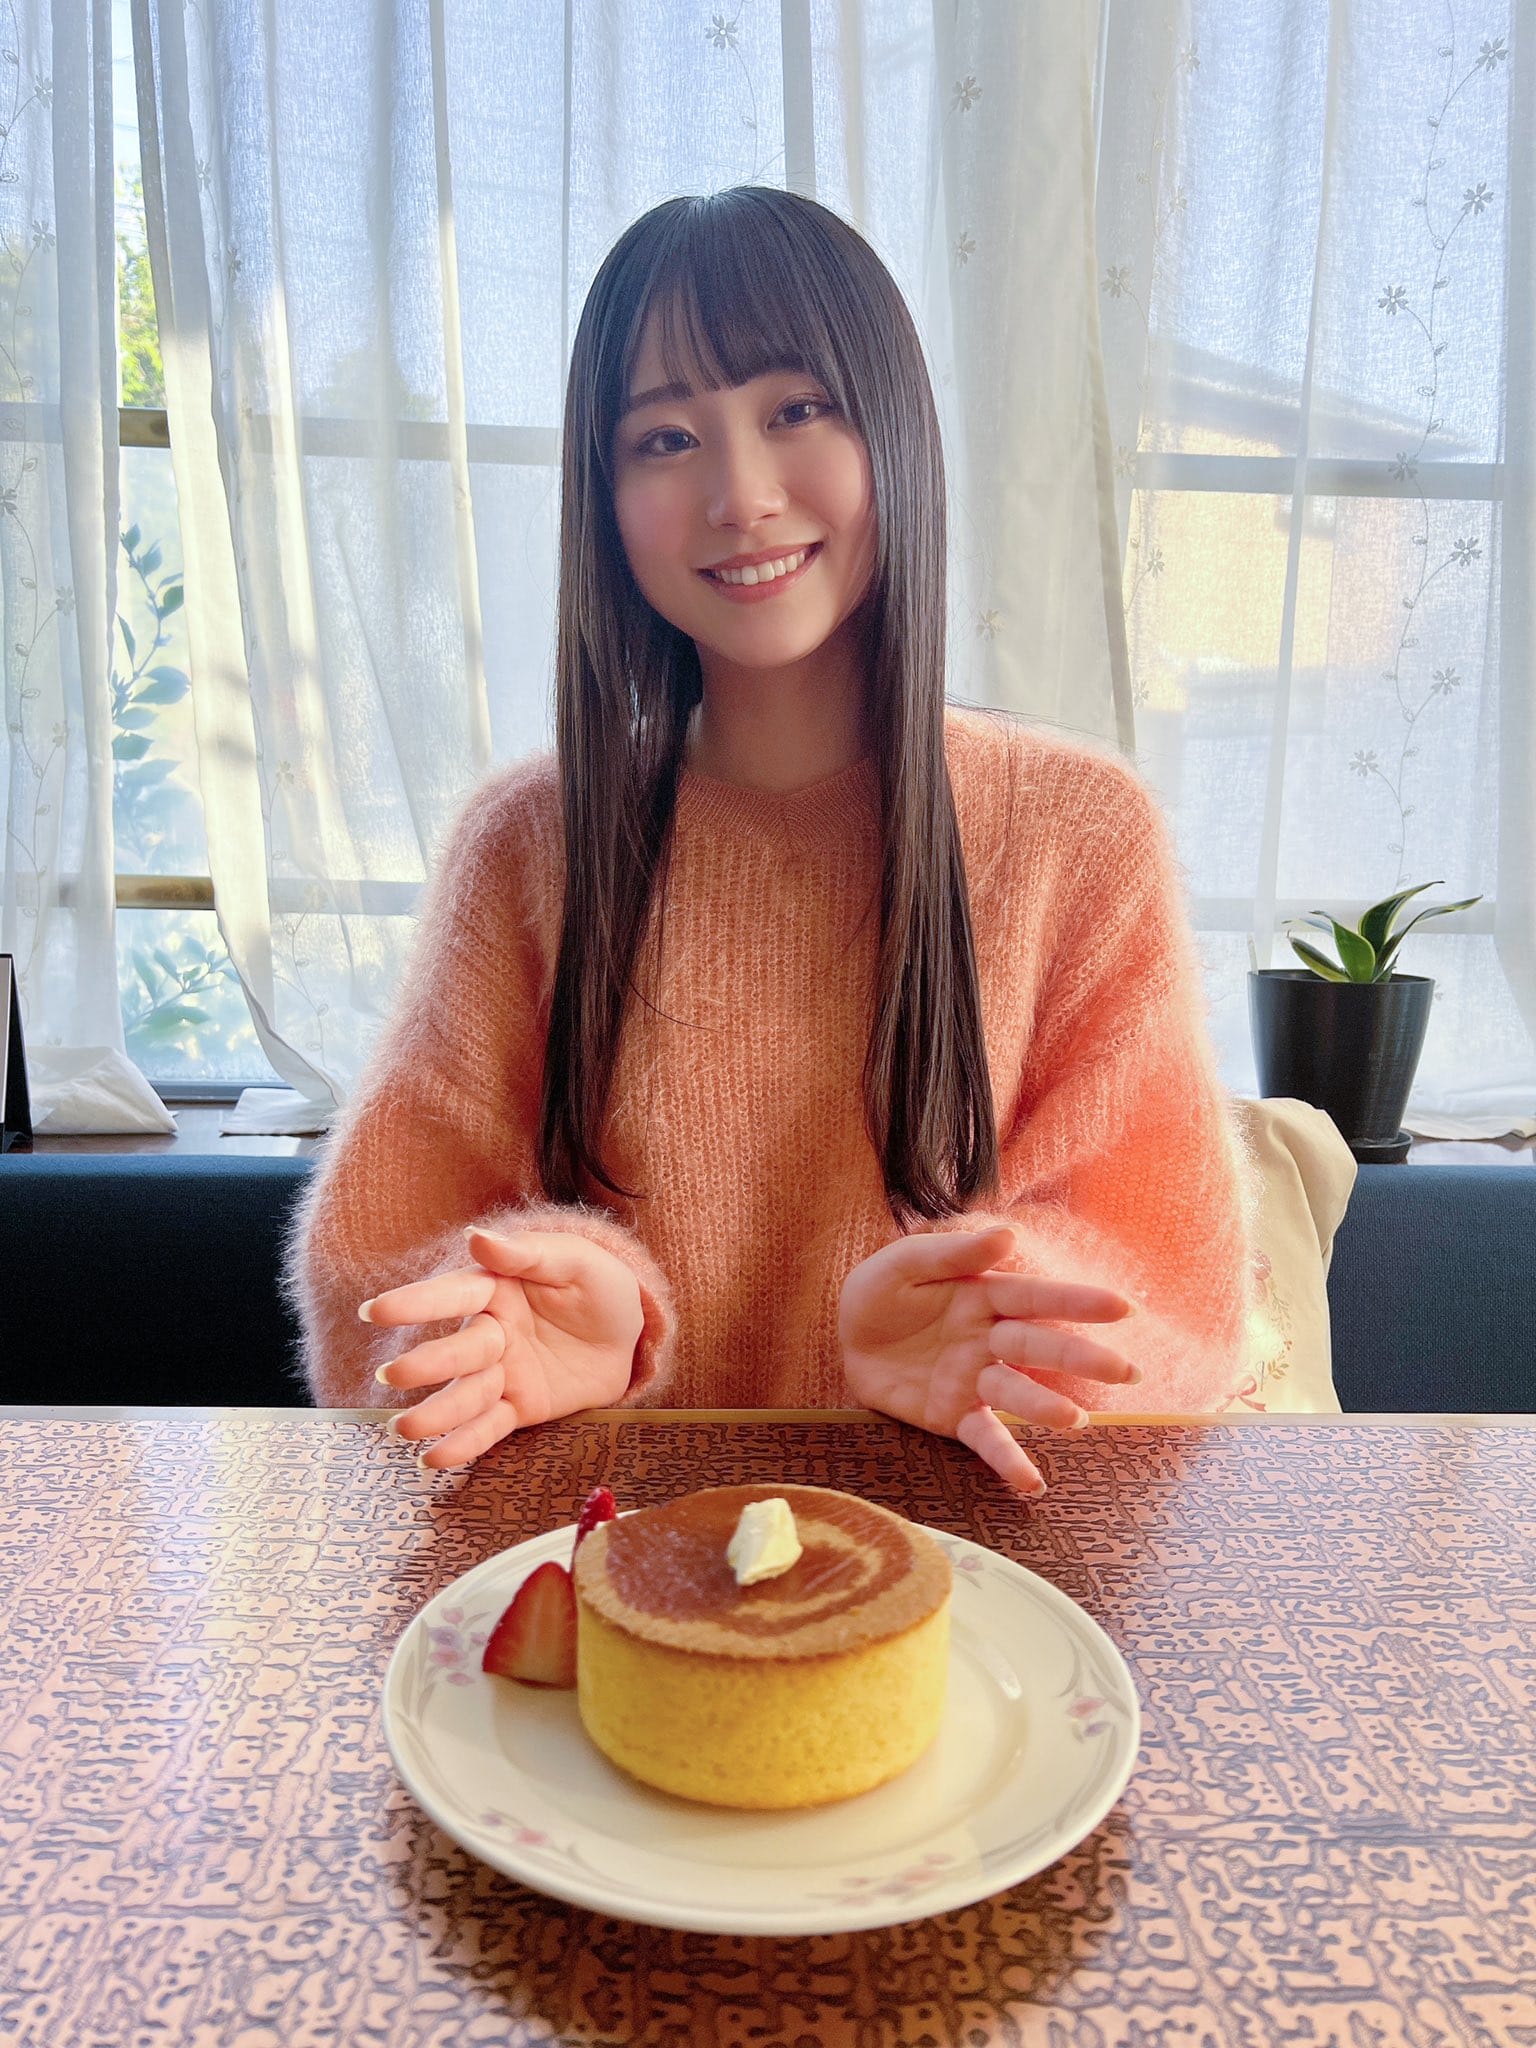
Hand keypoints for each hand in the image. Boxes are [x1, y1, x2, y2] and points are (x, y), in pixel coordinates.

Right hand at [360, 1229, 644, 1470]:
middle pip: (458, 1350)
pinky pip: (490, 1426)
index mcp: (497, 1288)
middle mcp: (491, 1331)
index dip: (415, 1302)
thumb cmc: (599, 1286)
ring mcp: (503, 1372)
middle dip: (427, 1363)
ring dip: (436, 1413)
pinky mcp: (520, 1406)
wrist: (630, 1334)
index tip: (374, 1311)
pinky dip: (464, 1444)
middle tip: (393, 1375)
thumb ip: (529, 1254)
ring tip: (404, 1430)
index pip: (453, 1294)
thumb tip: (477, 1237)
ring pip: (467, 1394)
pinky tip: (433, 1459)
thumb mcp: (575, 1260)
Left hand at [839, 1224, 1138, 1496]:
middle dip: (1083, 1358)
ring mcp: (976, 1380)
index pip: (1037, 1297)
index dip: (1079, 1302)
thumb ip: (953, 1253)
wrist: (844, 1334)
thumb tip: (1008, 1234)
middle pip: (1040, 1347)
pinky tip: (1032, 1483)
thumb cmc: (881, 1290)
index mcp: (984, 1294)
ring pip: (1018, 1394)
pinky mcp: (954, 1416)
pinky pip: (986, 1439)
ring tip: (1075, 1420)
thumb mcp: (906, 1263)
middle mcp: (990, 1339)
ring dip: (1046, 1407)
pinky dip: (1008, 1461)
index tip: (1123, 1307)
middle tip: (1127, 1371)